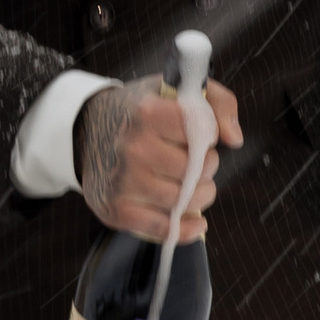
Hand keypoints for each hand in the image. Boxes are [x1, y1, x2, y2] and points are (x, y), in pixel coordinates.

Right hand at [75, 73, 242, 239]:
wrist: (84, 131)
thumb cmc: (137, 112)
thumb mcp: (174, 90)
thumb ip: (217, 102)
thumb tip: (234, 139)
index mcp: (147, 113)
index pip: (201, 131)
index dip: (209, 136)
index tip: (202, 136)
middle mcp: (132, 147)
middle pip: (194, 170)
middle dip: (207, 168)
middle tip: (201, 164)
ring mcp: (123, 181)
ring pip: (182, 201)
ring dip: (200, 197)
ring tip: (197, 188)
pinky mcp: (116, 210)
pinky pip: (162, 229)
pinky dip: (185, 229)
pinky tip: (196, 222)